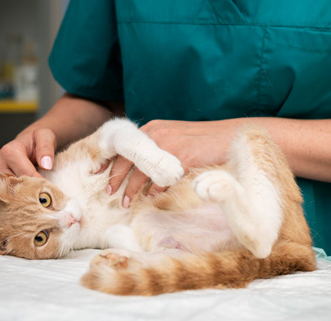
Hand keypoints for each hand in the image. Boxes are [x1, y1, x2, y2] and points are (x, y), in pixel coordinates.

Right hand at [0, 128, 56, 203]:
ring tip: (33, 205)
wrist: (27, 144)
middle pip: (13, 189)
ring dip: (19, 204)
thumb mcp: (45, 137)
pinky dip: (11, 205)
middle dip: (28, 197)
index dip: (38, 186)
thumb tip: (45, 165)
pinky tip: (23, 205)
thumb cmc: (36, 142)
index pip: (25, 176)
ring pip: (5, 197)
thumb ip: (46, 149)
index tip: (49, 194)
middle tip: (42, 203)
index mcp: (9, 152)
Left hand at [103, 120, 239, 207]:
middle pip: (127, 159)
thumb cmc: (204, 141)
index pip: (123, 146)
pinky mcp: (182, 157)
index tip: (98, 174)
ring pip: (141, 171)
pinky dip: (154, 190)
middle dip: (116, 178)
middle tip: (109, 193)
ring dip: (132, 189)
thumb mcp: (176, 138)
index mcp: (154, 128)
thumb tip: (142, 170)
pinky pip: (161, 178)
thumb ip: (158, 148)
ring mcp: (169, 145)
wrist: (232, 137)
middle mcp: (157, 134)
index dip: (109, 161)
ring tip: (126, 203)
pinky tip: (151, 197)